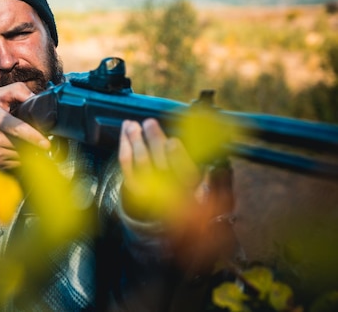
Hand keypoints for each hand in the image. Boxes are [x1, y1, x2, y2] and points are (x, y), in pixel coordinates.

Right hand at [0, 82, 50, 170]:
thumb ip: (18, 91)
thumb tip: (35, 98)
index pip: (18, 129)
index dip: (34, 137)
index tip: (46, 144)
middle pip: (23, 145)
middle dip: (33, 143)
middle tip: (37, 139)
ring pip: (21, 155)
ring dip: (26, 150)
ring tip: (18, 141)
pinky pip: (15, 163)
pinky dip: (18, 157)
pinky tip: (11, 149)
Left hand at [119, 118, 238, 271]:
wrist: (167, 221)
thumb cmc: (192, 198)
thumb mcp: (213, 195)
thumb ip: (218, 179)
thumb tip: (219, 163)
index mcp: (192, 194)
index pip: (185, 176)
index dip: (178, 158)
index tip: (172, 141)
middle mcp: (170, 195)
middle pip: (160, 165)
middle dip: (153, 141)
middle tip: (149, 122)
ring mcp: (148, 191)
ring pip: (140, 162)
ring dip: (135, 140)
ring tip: (133, 124)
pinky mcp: (133, 187)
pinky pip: (126, 164)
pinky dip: (124, 146)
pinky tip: (124, 133)